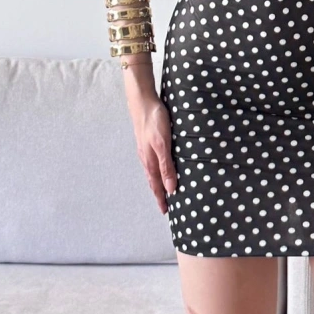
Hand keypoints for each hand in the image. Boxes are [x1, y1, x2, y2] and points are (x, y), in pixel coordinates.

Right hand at [128, 91, 177, 212]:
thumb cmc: (154, 121)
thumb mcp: (163, 145)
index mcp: (150, 161)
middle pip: (153, 180)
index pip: (156, 186)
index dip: (161, 199)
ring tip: (165, 190)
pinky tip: (161, 166)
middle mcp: (146, 158)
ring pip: (153, 171)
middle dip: (159, 193)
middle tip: (165, 205)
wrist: (142, 101)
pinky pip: (153, 161)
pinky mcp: (148, 141)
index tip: (165, 212)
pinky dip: (158, 169)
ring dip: (159, 182)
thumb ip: (166, 166)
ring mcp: (146, 149)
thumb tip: (171, 188)